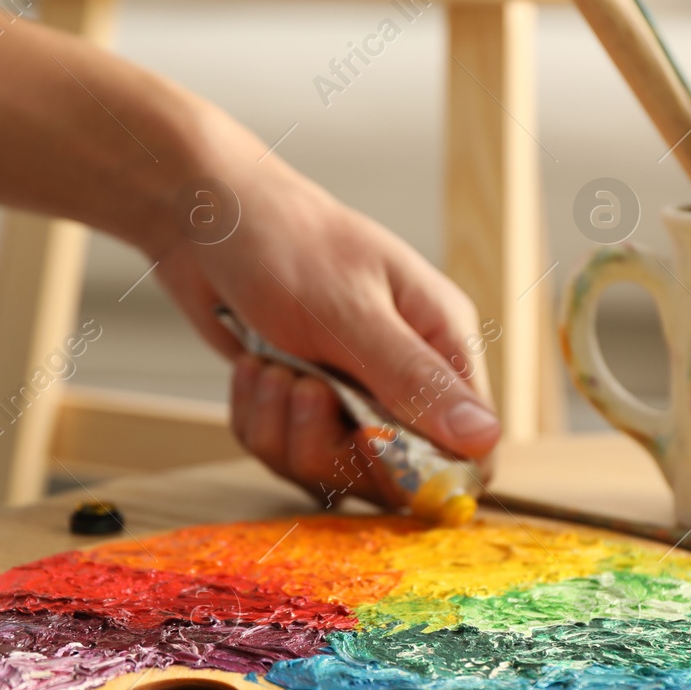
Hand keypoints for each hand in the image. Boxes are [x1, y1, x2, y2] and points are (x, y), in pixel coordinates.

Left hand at [148, 103, 501, 505]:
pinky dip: (258, 417)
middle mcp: (404, 374)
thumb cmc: (285, 241)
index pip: (470, 443)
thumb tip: (486, 438)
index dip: (429, 471)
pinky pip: (284, 451)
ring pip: (328, 466)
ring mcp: (352, 392)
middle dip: (329, 445)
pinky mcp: (304, 404)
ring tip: (272, 367)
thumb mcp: (350, 313)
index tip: (371, 453)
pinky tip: (253, 370)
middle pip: (390, 471)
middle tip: (301, 389)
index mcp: (441, 342)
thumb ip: (415, 380)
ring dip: (283, 427)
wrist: (204, 217)